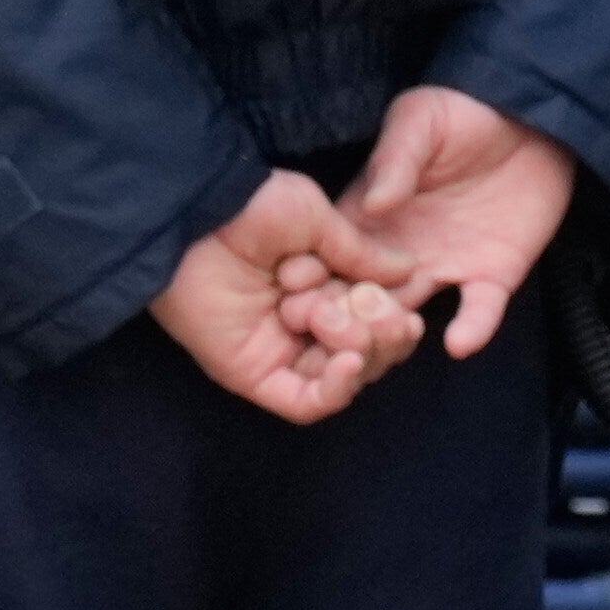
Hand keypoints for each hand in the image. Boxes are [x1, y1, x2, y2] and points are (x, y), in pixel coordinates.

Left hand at [153, 170, 429, 422]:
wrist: (197, 215)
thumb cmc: (250, 206)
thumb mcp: (319, 221)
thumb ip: (362, 254)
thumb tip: (411, 272)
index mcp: (323, 285)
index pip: (377, 321)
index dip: (395, 316)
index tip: (403, 298)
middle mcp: (306, 323)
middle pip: (369, 354)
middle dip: (379, 331)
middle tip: (365, 303)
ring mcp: (282, 352)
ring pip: (346, 378)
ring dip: (355, 346)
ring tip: (327, 313)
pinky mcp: (256, 375)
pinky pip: (307, 403)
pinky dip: (336, 388)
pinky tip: (349, 360)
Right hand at [325, 87, 581, 366]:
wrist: (529, 121)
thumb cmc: (461, 113)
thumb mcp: (420, 122)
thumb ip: (395, 159)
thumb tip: (373, 203)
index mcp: (368, 216)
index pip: (331, 256)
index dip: (313, 278)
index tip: (298, 298)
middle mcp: (398, 252)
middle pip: (360, 300)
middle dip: (346, 322)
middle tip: (338, 337)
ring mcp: (443, 268)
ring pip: (407, 317)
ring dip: (396, 334)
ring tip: (393, 338)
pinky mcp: (491, 277)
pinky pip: (479, 312)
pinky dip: (471, 329)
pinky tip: (460, 342)